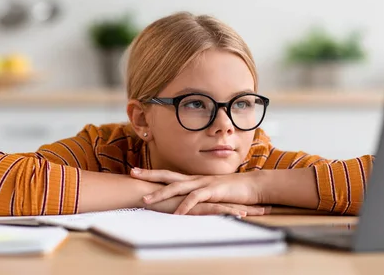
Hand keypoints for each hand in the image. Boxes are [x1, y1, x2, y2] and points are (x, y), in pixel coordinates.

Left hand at [130, 168, 263, 214]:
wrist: (251, 187)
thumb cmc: (231, 191)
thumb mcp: (210, 193)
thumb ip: (197, 195)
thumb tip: (183, 200)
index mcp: (193, 179)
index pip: (168, 174)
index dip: (152, 172)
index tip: (136, 171)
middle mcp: (195, 179)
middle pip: (167, 175)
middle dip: (149, 174)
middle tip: (132, 172)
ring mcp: (203, 183)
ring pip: (177, 187)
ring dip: (160, 193)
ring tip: (146, 200)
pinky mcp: (212, 191)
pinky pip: (195, 198)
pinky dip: (185, 206)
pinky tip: (177, 213)